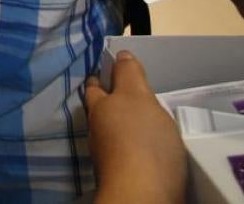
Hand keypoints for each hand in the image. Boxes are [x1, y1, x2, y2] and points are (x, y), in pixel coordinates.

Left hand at [85, 51, 185, 203]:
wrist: (144, 196)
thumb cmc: (139, 140)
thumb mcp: (137, 96)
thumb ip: (129, 75)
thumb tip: (120, 54)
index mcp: (99, 109)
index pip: (94, 88)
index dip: (98, 78)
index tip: (103, 71)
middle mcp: (98, 132)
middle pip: (101, 112)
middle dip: (109, 103)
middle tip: (123, 95)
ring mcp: (109, 157)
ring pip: (113, 134)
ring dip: (122, 127)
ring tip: (140, 121)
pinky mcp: (125, 176)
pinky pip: (128, 155)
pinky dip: (135, 149)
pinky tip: (149, 150)